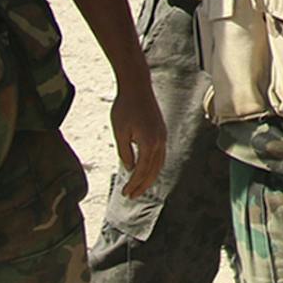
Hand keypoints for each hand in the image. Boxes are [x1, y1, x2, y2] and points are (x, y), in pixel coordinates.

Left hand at [110, 77, 167, 198]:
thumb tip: (129, 168)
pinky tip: (146, 169)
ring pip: (159, 163)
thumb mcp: (120, 132)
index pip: (142, 170)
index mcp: (149, 143)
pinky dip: (154, 166)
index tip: (126, 193)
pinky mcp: (161, 131)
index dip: (134, 184)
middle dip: (143, 185)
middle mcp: (159, 141)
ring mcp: (162, 136)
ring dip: (150, 177)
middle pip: (154, 170)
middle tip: (132, 195)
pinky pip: (160, 155)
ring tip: (139, 187)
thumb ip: (125, 152)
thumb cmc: (126, 107)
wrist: (137, 87)